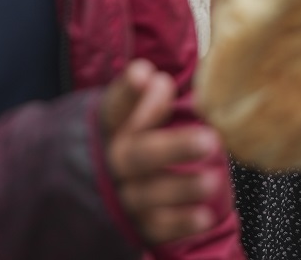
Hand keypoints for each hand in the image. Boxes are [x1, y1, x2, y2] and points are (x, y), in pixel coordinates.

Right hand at [101, 61, 225, 245]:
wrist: (88, 189)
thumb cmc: (126, 139)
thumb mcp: (130, 116)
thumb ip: (147, 101)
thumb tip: (159, 82)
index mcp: (109, 129)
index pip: (115, 107)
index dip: (127, 92)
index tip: (143, 73)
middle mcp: (111, 163)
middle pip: (138, 155)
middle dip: (173, 148)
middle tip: (210, 141)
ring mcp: (120, 196)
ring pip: (147, 194)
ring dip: (181, 189)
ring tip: (212, 181)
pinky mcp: (134, 224)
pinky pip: (155, 227)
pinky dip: (179, 224)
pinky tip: (203, 216)